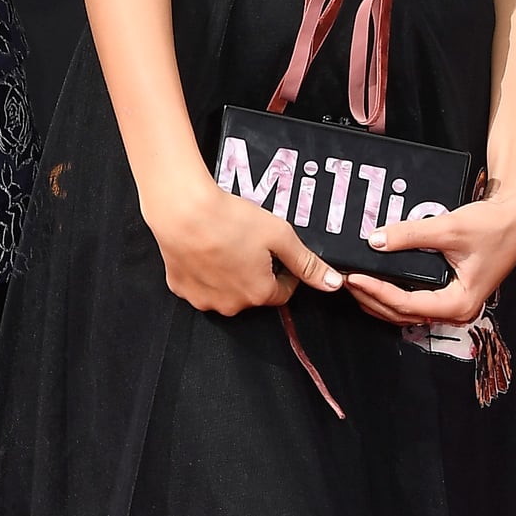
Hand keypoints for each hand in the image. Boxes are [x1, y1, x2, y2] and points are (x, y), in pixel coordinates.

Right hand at [142, 173, 344, 317]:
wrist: (182, 210)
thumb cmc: (230, 220)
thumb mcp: (280, 236)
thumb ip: (307, 263)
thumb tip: (335, 284)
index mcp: (259, 294)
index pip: (283, 291)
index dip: (283, 270)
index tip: (275, 250)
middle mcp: (232, 305)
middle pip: (253, 292)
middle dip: (255, 272)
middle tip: (247, 243)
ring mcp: (203, 300)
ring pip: (226, 291)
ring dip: (229, 274)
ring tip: (224, 244)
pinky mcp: (180, 289)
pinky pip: (200, 285)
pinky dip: (204, 272)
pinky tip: (203, 249)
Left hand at [344, 188, 515, 329]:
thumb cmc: (494, 226)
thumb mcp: (449, 228)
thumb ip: (410, 235)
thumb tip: (375, 241)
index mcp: (460, 303)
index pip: (407, 305)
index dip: (377, 292)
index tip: (354, 277)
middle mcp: (456, 310)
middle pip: (403, 314)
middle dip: (371, 298)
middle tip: (345, 280)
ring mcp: (452, 304)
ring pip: (407, 311)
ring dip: (379, 299)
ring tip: (354, 282)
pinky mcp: (448, 292)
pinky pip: (414, 300)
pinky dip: (392, 293)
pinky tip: (376, 280)